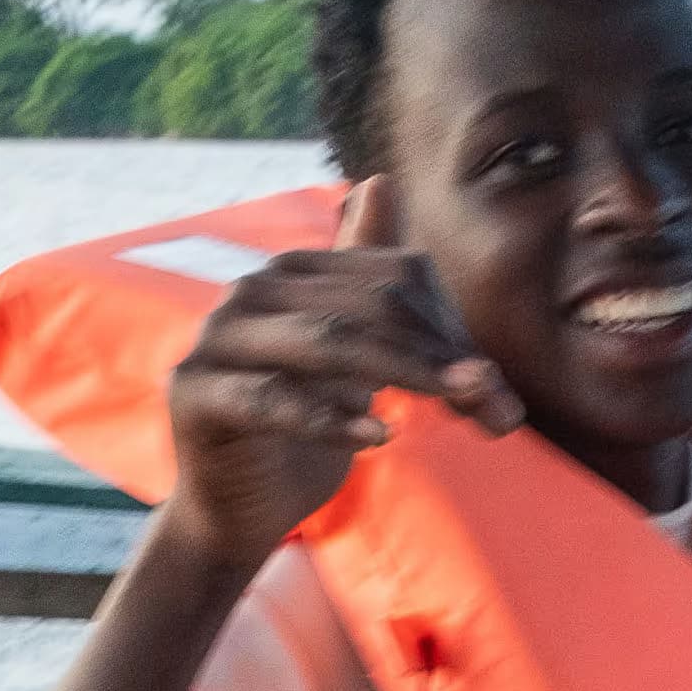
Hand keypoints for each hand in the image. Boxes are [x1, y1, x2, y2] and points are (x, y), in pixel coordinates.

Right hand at [159, 174, 522, 587]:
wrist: (237, 510)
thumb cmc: (301, 429)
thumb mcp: (347, 354)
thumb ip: (369, 284)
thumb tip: (381, 181)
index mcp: (288, 274)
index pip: (389, 277)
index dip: (447, 328)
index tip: (490, 384)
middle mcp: (247, 294)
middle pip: (363, 305)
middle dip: (435, 354)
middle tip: (493, 402)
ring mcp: (216, 341)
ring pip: (324, 342)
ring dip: (402, 373)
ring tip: (457, 404)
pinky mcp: (198, 395)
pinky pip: (275, 399)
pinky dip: (332, 418)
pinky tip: (379, 437)